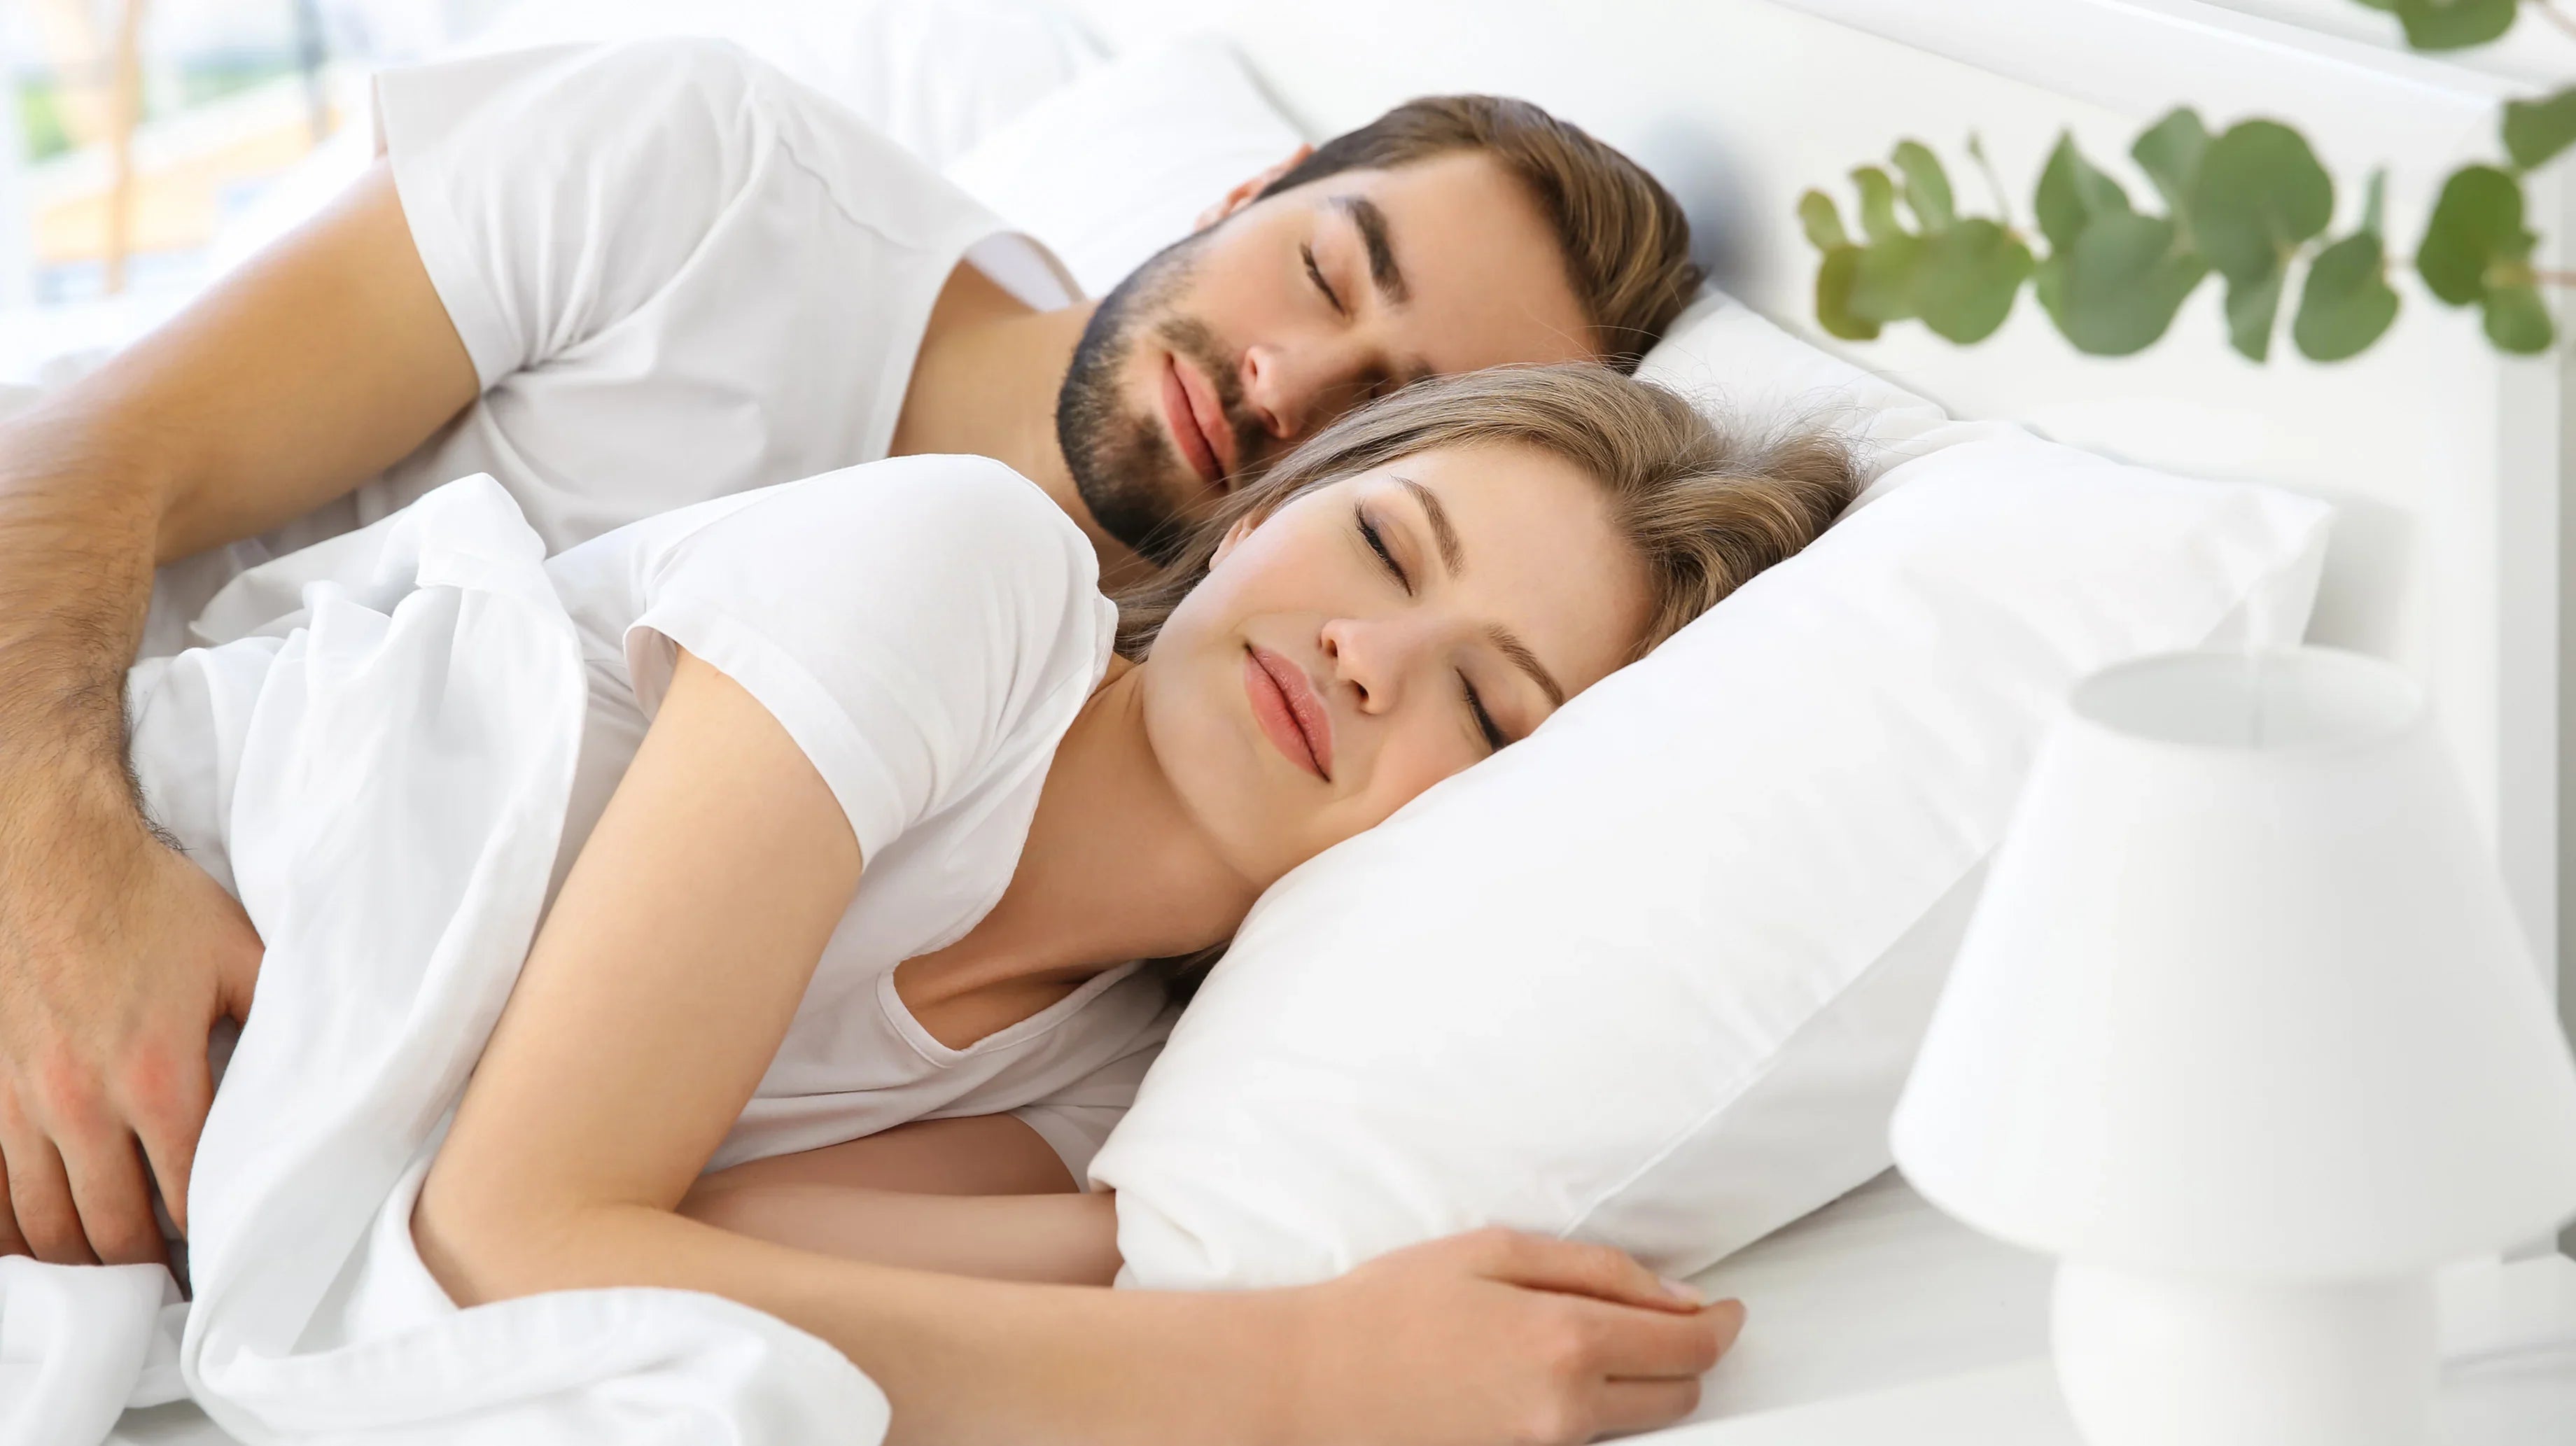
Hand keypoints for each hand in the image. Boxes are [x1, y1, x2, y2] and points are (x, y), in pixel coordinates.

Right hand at [0, 805, 258, 1262]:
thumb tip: (328, 1065)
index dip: (212, 1241)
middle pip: (111, 1228)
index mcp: (161, 1074)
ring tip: (110, 1286)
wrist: (45, 849)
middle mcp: (83, 1101)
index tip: (231, 1265)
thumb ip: (281, 1017)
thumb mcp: (241, 952)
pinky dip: (8, 1231)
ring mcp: (20, 1099)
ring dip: (77, 1262)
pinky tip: (32, 1254)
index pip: (191, 1195)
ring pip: (43, 1221)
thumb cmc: (150, 899)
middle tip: (168, 1296)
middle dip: (142, 1271)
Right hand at [1281, 1227, 1745, 1445]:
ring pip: (1638, 1422)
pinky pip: (1588, 1440)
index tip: (1725, 1310)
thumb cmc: (1392, 1306)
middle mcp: (1569, 1410)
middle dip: (1685, 1354)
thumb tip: (1677, 1297)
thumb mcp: (1497, 1252)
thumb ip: (1600, 1271)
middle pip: (1680, 1394)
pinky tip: (1547, 1374)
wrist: (1314, 1381)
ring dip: (1641, 1384)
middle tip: (1659, 1318)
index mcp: (1569, 1341)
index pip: (1691, 1346)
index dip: (1721, 1324)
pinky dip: (1591, 1408)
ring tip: (1592, 1340)